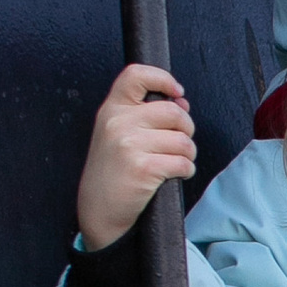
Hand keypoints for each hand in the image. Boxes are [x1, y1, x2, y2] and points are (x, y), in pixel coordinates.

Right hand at [78, 61, 195, 249]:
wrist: (99, 211)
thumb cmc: (113, 172)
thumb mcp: (119, 134)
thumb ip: (147, 114)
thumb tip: (181, 99)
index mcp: (112, 109)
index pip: (136, 75)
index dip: (163, 78)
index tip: (177, 93)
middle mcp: (118, 122)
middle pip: (173, 112)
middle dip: (186, 129)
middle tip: (178, 144)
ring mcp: (129, 145)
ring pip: (183, 140)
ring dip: (188, 154)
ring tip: (174, 163)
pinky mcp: (143, 168)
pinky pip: (183, 162)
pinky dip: (186, 171)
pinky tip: (173, 176)